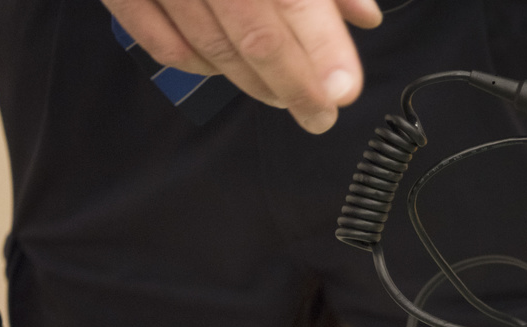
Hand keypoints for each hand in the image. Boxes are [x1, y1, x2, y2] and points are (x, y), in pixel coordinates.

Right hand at [104, 0, 382, 132]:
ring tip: (284, 100)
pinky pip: (161, 42)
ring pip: (212, 47)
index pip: (298, 1)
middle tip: (319, 115)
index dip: (325, 52)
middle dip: (295, 87)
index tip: (344, 90)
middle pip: (257, 37)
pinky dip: (198, 66)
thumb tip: (364, 16)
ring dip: (254, 84)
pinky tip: (225, 73)